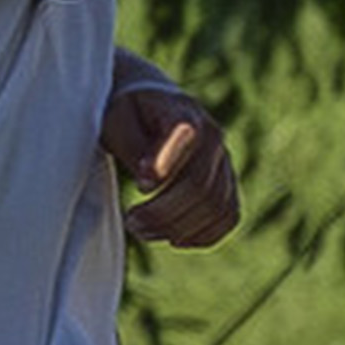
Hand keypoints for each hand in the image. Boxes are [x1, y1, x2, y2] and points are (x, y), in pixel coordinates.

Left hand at [102, 70, 239, 246]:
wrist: (150, 106)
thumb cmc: (126, 114)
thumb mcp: (116, 121)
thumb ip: (132, 147)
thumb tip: (151, 183)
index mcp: (184, 113)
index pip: (187, 138)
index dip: (165, 167)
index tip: (140, 186)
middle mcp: (214, 137)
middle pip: (201, 186)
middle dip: (163, 213)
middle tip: (131, 222)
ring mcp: (224, 162)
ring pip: (216, 207)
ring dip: (178, 228)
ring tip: (143, 230)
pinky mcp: (227, 183)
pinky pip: (228, 216)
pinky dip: (203, 234)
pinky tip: (173, 238)